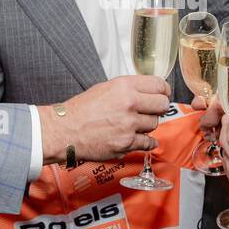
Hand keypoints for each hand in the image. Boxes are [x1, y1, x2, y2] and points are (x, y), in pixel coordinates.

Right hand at [40, 75, 170, 163]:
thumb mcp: (106, 88)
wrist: (65, 130)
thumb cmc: (81, 109)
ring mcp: (129, 124)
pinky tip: (141, 138)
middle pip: (162, 105)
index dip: (163, 91)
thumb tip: (147, 92)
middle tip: (152, 110)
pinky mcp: (126, 143)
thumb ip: (128, 89)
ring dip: (147, 125)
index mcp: (124, 86)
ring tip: (134, 124)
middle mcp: (129, 103)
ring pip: (155, 124)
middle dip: (158, 108)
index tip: (163, 94)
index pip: (159, 85)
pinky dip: (147, 142)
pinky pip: (148, 143)